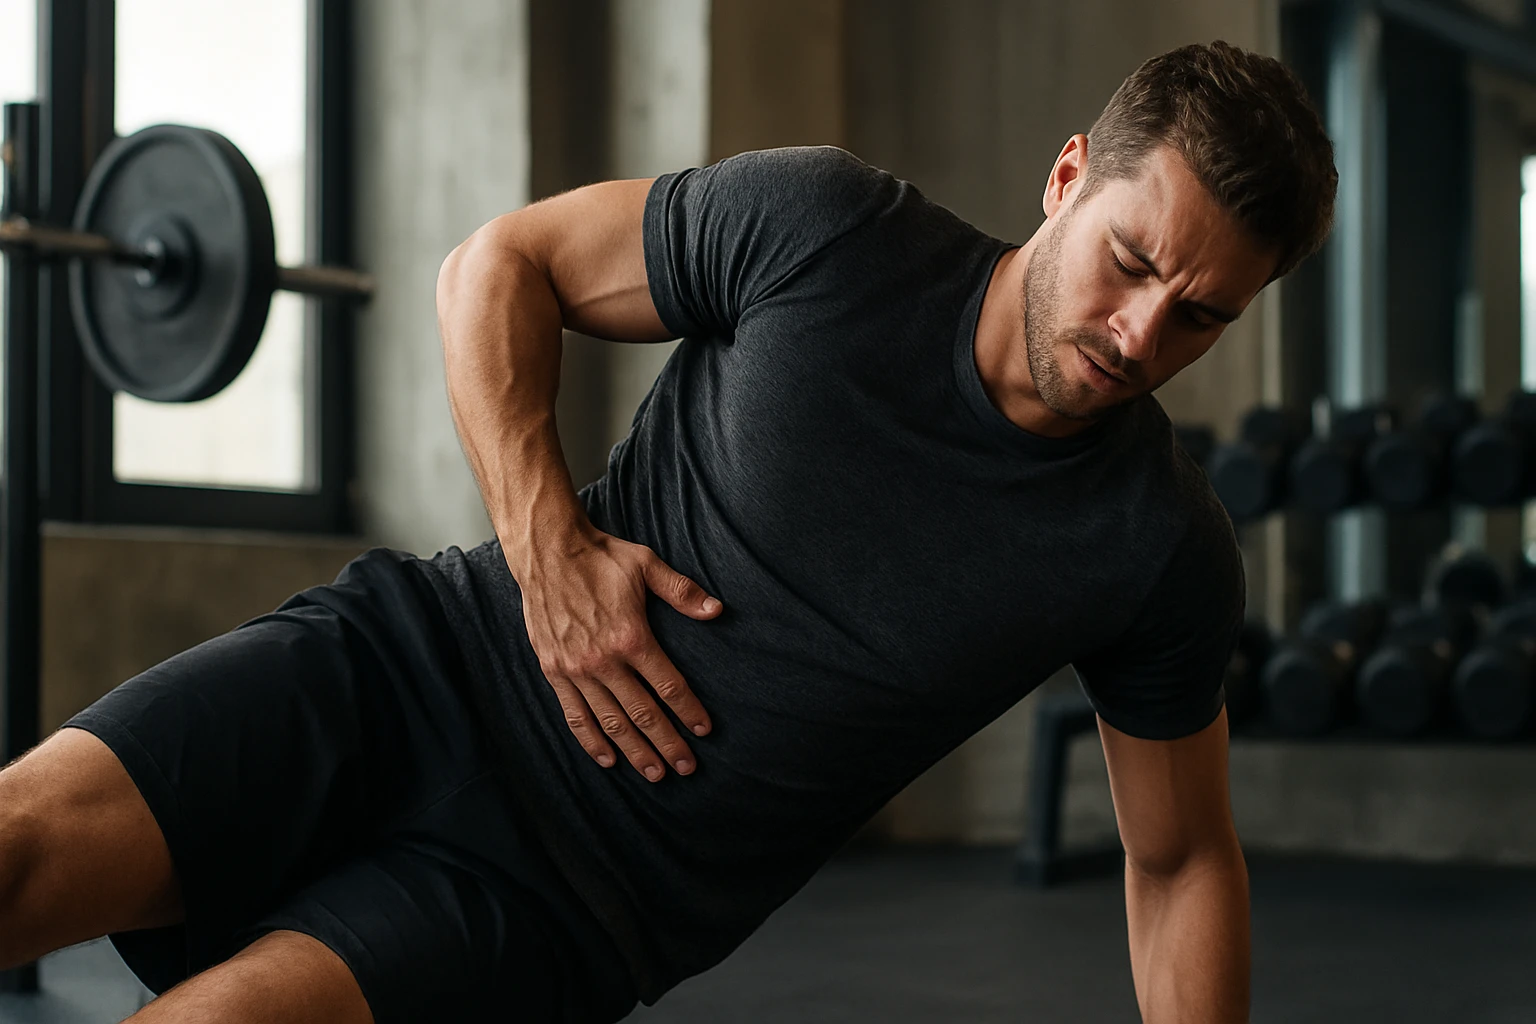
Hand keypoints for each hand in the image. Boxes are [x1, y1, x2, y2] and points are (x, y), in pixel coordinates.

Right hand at [512, 522, 721, 781]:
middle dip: (668, 744)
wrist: (547, 551)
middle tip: (687, 768)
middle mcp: (603, 660)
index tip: (704, 730)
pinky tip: (608, 759)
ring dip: (635, 751)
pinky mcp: (554, 671)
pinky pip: (574, 714)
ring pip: (611, 722)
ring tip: (655, 773)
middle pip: (643, 714)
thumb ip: (682, 592)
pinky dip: (591, 741)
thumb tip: (717, 610)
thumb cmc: (601, 557)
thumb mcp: (647, 565)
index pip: (668, 686)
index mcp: (631, 637)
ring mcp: (576, 669)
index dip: (689, 712)